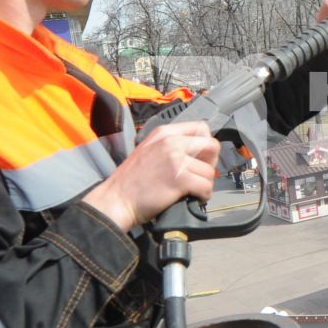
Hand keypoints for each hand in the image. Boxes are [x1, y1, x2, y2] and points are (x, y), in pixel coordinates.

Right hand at [81, 121, 220, 232]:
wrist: (116, 200)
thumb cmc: (131, 181)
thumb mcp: (149, 150)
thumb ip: (171, 146)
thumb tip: (197, 153)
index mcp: (164, 133)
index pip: (201, 128)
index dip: (205, 145)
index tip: (200, 159)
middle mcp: (171, 142)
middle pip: (212, 145)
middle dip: (211, 163)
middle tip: (200, 176)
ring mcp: (176, 159)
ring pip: (209, 171)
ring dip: (205, 184)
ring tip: (194, 191)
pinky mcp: (180, 178)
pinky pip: (206, 186)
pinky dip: (204, 195)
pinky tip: (194, 198)